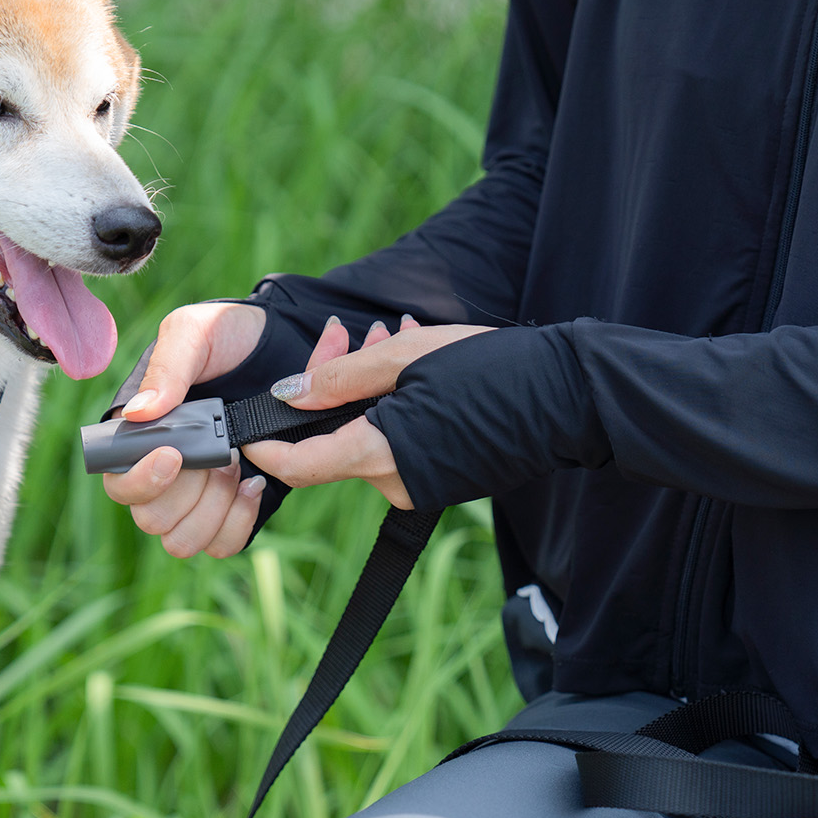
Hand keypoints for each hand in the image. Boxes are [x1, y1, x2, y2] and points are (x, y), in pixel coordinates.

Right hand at [101, 302, 267, 557]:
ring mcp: (195, 497)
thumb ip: (168, 368)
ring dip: (214, 508)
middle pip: (150, 520)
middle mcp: (161, 475)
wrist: (283, 347)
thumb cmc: (228, 337)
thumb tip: (138, 414)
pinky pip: (221, 544)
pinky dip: (238, 521)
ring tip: (238, 462)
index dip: (140, 481)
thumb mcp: (195, 333)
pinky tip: (254, 482)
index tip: (173, 455)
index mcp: (139, 436)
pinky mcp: (230, 510)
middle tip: (224, 451)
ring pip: (182, 541)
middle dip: (190, 492)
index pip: (117, 483)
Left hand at [244, 316, 493, 510]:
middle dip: (329, 385)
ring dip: (365, 386)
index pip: (299, 467)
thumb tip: (285, 396)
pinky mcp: (441, 478)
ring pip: (366, 434)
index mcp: (381, 454)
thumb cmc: (492, 370)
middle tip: (343, 332)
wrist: (571, 396)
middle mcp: (397, 483)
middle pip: (333, 440)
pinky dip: (392, 404)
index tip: (245, 424)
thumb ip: (339, 378)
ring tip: (394, 334)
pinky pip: (396, 441)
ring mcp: (421, 485)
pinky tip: (412, 359)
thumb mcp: (406, 357)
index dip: (265, 446)